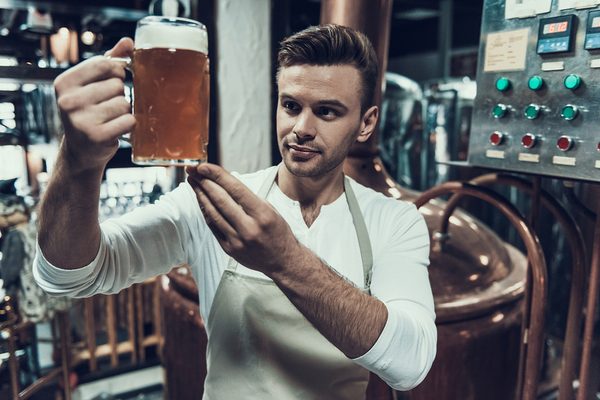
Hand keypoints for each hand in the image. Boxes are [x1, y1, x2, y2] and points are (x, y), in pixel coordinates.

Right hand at [54, 38, 135, 171]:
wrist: (82, 150)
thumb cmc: (90, 111)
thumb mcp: (92, 84)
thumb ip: (109, 60)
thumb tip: (128, 42)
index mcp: (65, 82)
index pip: (105, 64)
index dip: (116, 72)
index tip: (109, 83)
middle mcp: (68, 100)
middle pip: (117, 85)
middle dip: (119, 95)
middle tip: (106, 107)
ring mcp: (81, 120)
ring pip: (124, 103)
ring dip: (124, 111)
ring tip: (110, 119)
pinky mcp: (97, 136)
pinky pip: (129, 120)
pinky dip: (129, 125)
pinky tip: (116, 129)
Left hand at [186, 164, 301, 274]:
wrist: (283, 261)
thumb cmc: (278, 231)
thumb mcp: (270, 209)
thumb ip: (248, 198)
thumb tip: (224, 181)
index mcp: (262, 214)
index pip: (235, 189)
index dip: (217, 175)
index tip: (203, 165)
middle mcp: (249, 228)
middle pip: (221, 200)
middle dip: (204, 182)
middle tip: (192, 170)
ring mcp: (237, 240)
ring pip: (213, 213)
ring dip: (200, 195)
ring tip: (193, 182)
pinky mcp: (229, 249)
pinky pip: (213, 226)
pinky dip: (205, 211)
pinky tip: (200, 199)